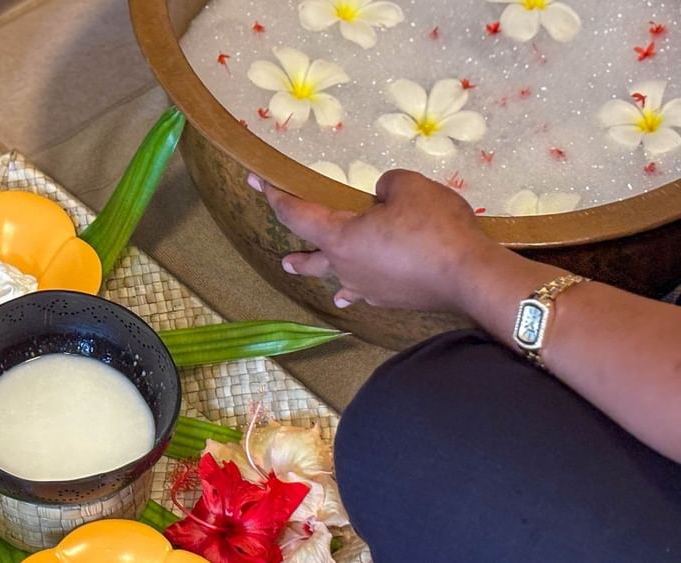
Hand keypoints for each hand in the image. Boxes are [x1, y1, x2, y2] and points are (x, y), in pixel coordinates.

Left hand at [251, 169, 503, 312]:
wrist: (469, 275)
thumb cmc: (433, 227)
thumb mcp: (407, 186)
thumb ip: (385, 184)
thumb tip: (381, 196)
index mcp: (340, 237)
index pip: (296, 214)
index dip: (274, 194)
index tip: (255, 181)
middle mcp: (346, 267)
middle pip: (312, 257)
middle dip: (296, 254)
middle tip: (284, 259)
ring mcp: (368, 288)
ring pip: (338, 278)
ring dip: (324, 274)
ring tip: (310, 274)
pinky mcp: (391, 299)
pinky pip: (365, 291)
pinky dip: (356, 288)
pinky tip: (357, 295)